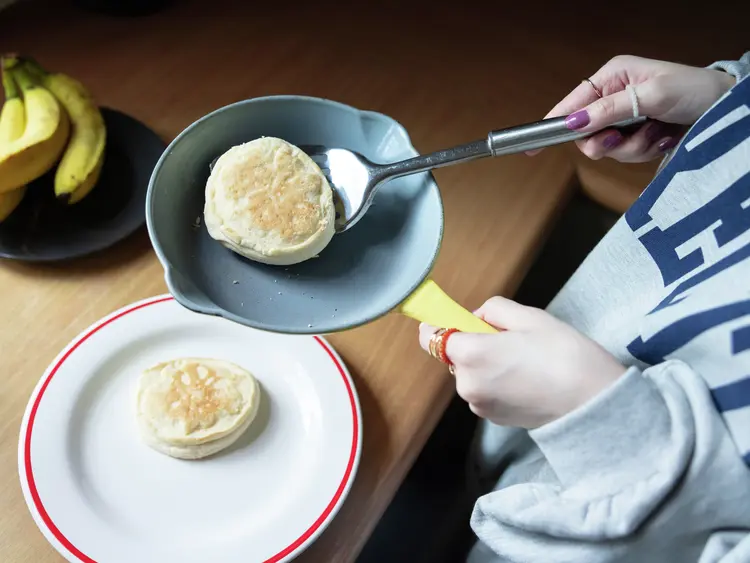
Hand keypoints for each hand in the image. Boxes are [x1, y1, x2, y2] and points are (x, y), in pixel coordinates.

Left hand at [418, 297, 626, 428]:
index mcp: (471, 354)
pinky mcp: (493, 419)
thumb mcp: (529, 317)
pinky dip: (495, 382)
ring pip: (471, 374)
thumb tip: (477, 318)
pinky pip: (484, 391)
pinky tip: (525, 379)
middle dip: (473, 343)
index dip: (439, 325)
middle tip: (510, 338)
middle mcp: (466, 383)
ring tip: (523, 360)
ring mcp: (479, 405)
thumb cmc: (564, 354)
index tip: (454, 319)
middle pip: (455, 355)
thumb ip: (493, 310)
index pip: (431, 337)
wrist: (593, 403)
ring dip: (485, 364)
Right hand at [531, 54, 735, 162]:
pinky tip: (664, 136)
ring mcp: (625, 119)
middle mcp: (614, 98)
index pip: (572, 103)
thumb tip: (574, 123)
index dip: (553, 124)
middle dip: (606, 142)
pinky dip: (645, 150)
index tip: (531, 147)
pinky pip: (626, 155)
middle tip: (623, 138)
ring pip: (607, 148)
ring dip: (632, 147)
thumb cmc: (693, 90)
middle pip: (586, 133)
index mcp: (612, 77)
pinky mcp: (638, 137)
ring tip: (657, 132)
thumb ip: (609, 110)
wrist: (725, 108)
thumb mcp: (650, 95)